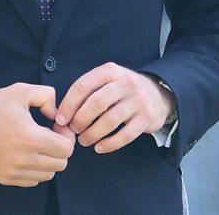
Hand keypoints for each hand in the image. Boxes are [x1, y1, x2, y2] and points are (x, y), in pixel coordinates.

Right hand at [0, 83, 74, 186]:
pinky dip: (36, 169)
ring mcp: (12, 171)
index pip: (66, 149)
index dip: (67, 136)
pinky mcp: (4, 178)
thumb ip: (48, 96)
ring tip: (39, 143)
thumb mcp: (23, 90)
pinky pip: (32, 181)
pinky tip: (28, 153)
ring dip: (49, 160)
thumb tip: (58, 115)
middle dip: (61, 148)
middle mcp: (22, 159)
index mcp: (29, 138)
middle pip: (61, 164)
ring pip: (48, 175)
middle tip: (51, 135)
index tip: (58, 127)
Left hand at [55, 63, 174, 153]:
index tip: (60, 120)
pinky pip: (125, 135)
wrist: (157, 94)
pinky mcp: (147, 117)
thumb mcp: (107, 81)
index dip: (69, 105)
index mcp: (111, 71)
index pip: (84, 85)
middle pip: (97, 103)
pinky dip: (109, 144)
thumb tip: (62, 115)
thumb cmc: (122, 90)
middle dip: (80, 120)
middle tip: (74, 131)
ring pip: (110, 120)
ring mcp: (138, 100)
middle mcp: (126, 82)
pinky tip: (99, 147)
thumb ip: (87, 92)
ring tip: (84, 140)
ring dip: (92, 134)